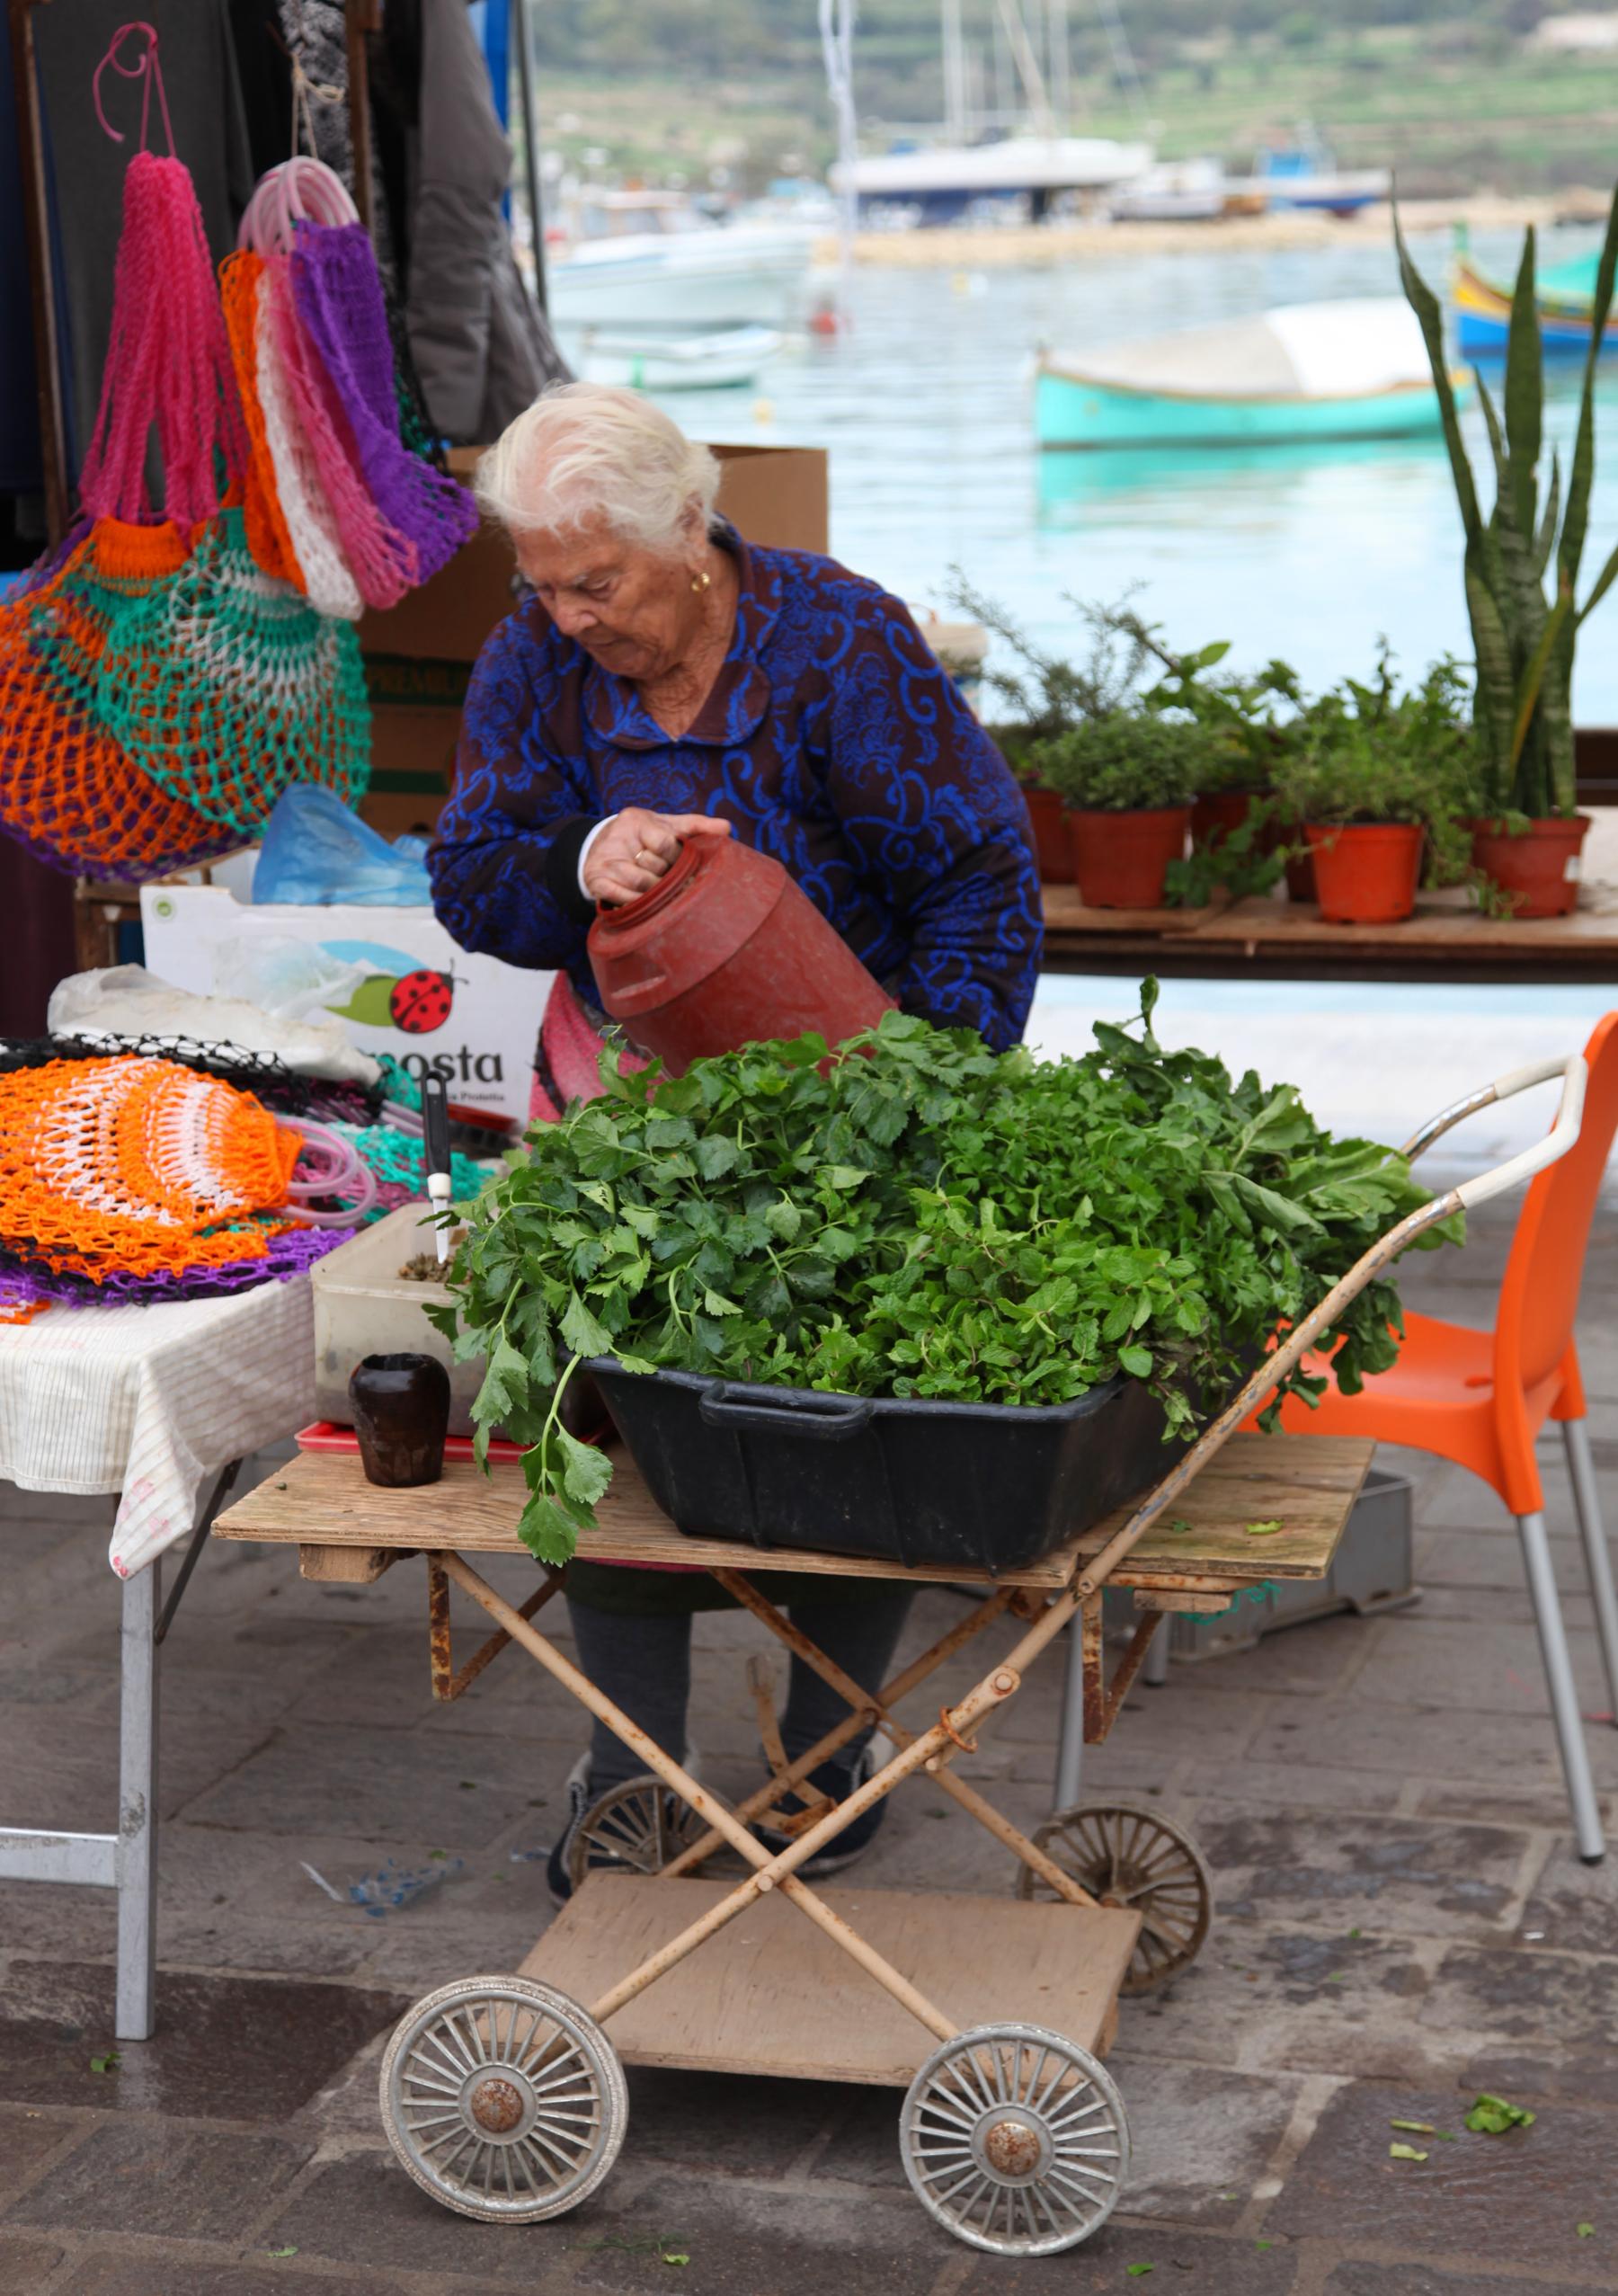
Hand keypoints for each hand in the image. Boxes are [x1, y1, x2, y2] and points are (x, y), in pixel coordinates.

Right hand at [583, 808, 732, 905]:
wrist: (601, 846)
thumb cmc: (643, 837)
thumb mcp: (666, 826)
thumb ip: (695, 826)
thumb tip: (727, 827)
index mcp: (636, 821)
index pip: (665, 842)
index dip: (676, 857)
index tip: (680, 862)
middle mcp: (617, 838)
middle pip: (653, 867)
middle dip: (667, 877)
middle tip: (674, 881)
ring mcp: (604, 861)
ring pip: (639, 883)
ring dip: (655, 892)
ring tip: (662, 892)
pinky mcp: (595, 881)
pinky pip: (621, 898)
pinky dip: (637, 903)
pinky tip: (645, 902)